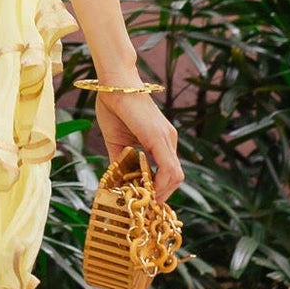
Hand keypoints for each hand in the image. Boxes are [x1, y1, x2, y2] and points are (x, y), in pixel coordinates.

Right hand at [93, 87, 182, 201]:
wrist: (114, 83)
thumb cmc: (113, 106)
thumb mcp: (117, 141)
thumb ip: (120, 161)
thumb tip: (118, 182)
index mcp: (160, 140)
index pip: (168, 172)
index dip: (158, 189)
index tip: (144, 199)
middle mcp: (169, 140)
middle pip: (175, 178)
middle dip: (161, 194)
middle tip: (144, 205)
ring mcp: (167, 138)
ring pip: (175, 177)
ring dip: (161, 193)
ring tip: (144, 200)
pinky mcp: (159, 138)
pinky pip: (168, 169)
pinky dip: (160, 184)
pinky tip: (148, 191)